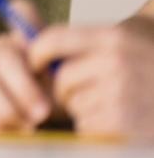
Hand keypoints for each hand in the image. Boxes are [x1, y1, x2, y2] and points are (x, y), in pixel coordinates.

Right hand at [0, 0, 54, 130]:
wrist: (47, 129)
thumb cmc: (59, 100)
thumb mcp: (70, 82)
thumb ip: (64, 59)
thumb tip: (57, 39)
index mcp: (26, 40)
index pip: (21, 11)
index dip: (22, 17)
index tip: (37, 46)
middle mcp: (1, 51)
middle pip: (4, 56)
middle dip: (23, 88)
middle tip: (43, 111)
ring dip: (9, 108)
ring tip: (30, 126)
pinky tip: (12, 128)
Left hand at [30, 15, 153, 137]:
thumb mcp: (130, 36)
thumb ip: (88, 39)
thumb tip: (27, 28)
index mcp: (113, 37)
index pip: (53, 39)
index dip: (37, 53)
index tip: (35, 62)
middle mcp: (116, 63)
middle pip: (62, 80)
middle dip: (68, 89)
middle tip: (89, 91)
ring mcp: (122, 95)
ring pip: (75, 106)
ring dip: (86, 110)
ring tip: (117, 104)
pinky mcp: (125, 124)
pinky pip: (89, 128)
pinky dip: (99, 129)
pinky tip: (123, 121)